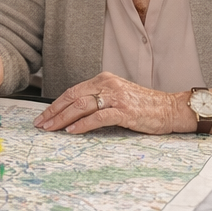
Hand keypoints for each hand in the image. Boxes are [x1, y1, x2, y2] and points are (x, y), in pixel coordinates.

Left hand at [33, 72, 187, 134]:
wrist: (170, 108)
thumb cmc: (144, 106)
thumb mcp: (118, 96)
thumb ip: (99, 100)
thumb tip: (74, 114)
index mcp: (104, 79)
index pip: (73, 91)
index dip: (56, 104)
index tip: (44, 116)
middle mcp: (108, 84)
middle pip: (73, 97)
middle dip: (54, 112)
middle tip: (41, 124)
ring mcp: (116, 97)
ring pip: (81, 105)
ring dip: (63, 118)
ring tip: (52, 129)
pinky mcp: (125, 111)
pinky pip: (98, 117)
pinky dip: (83, 124)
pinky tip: (72, 131)